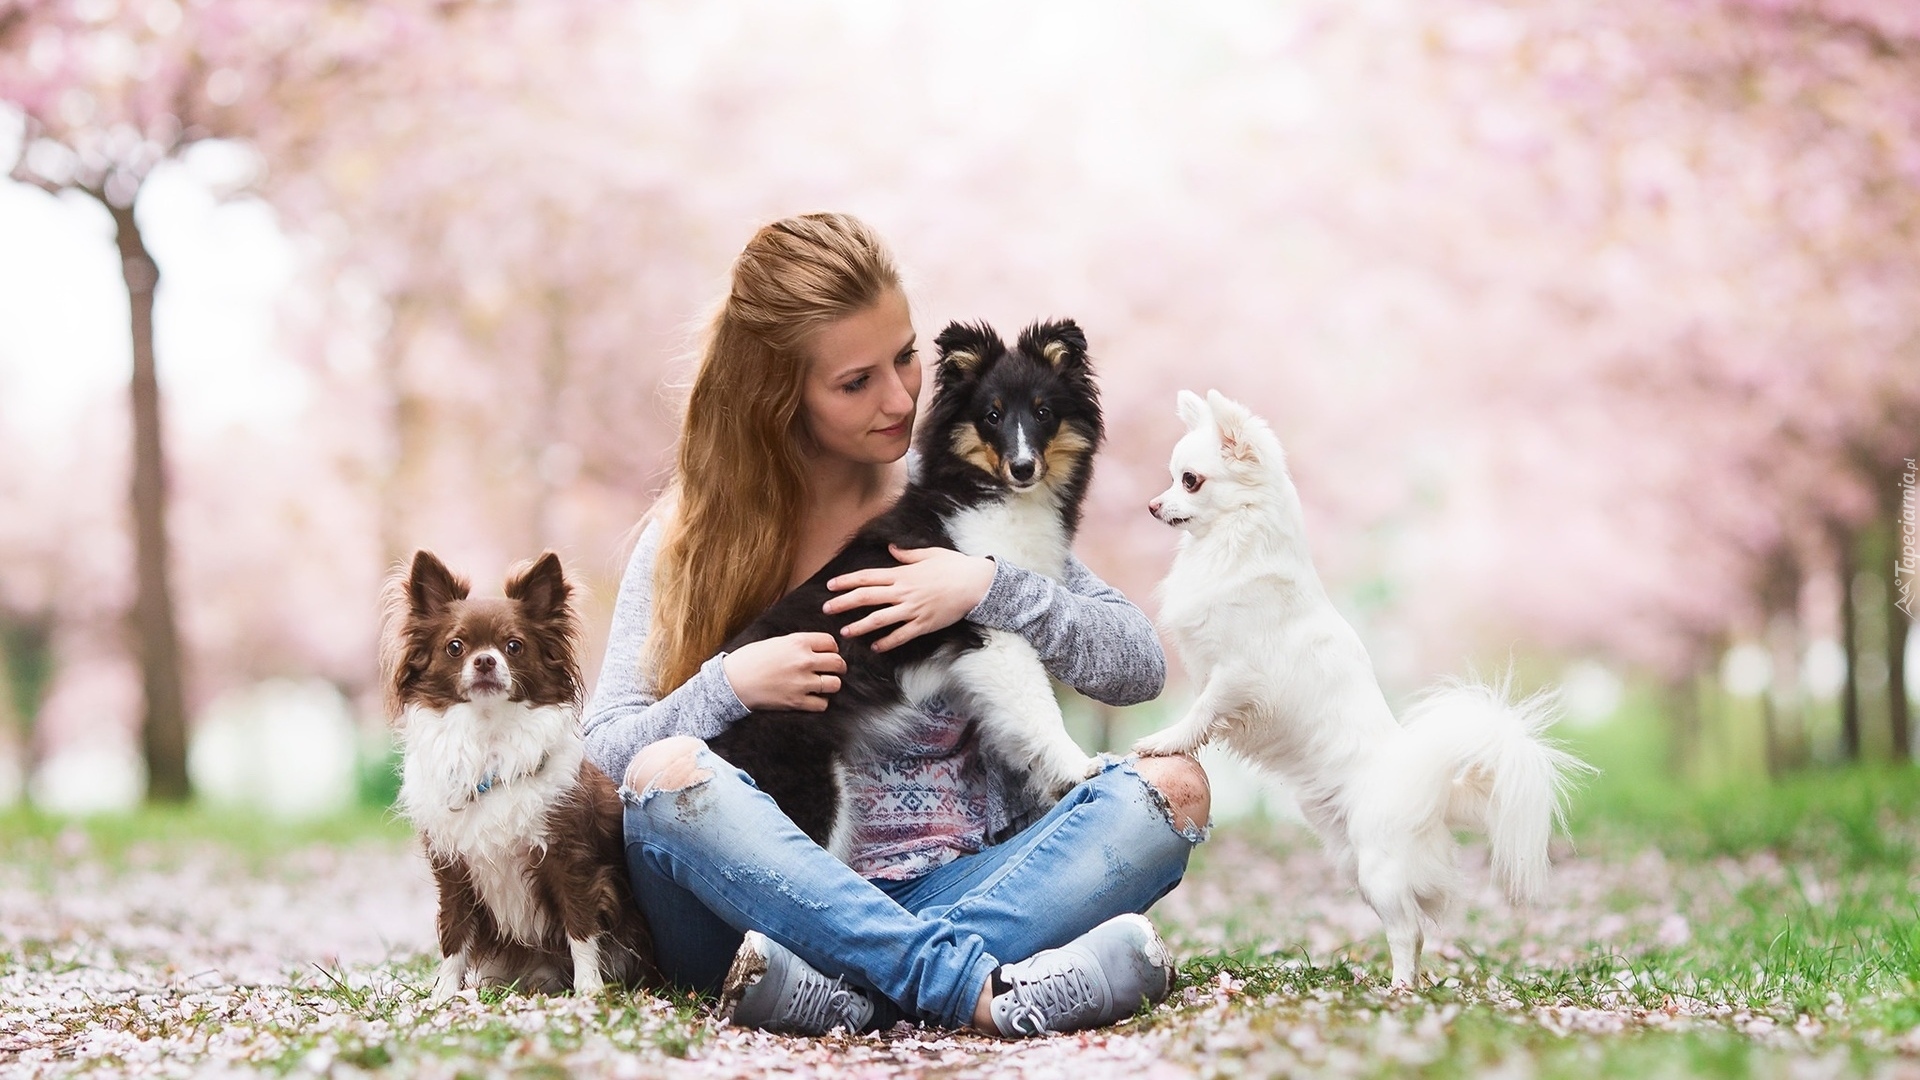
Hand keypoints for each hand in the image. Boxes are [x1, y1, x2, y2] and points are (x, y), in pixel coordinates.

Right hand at [721, 633, 845, 711]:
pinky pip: (822, 704)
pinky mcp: (796, 701)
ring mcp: (801, 682)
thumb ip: (797, 644)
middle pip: (837, 663)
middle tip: (834, 670)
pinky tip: (812, 698)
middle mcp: (803, 661)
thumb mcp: (775, 642)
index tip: (828, 653)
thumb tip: (816, 648)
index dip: (832, 648)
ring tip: (824, 684)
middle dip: (838, 666)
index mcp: (798, 642)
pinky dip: (820, 702)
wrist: (732, 681)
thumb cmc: (750, 659)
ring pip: (835, 684)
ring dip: (831, 684)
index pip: (831, 642)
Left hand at [823, 545, 995, 651]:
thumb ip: (907, 554)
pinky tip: (875, 647)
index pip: (867, 577)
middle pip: (867, 597)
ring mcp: (913, 609)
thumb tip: (891, 549)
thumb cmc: (954, 566)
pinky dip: (887, 642)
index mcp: (902, 574)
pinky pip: (901, 635)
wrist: (976, 583)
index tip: (831, 585)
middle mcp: (903, 592)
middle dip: (844, 603)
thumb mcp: (930, 554)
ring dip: (860, 626)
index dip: (847, 581)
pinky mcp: (924, 624)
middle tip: (826, 609)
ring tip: (844, 632)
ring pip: (880, 619)